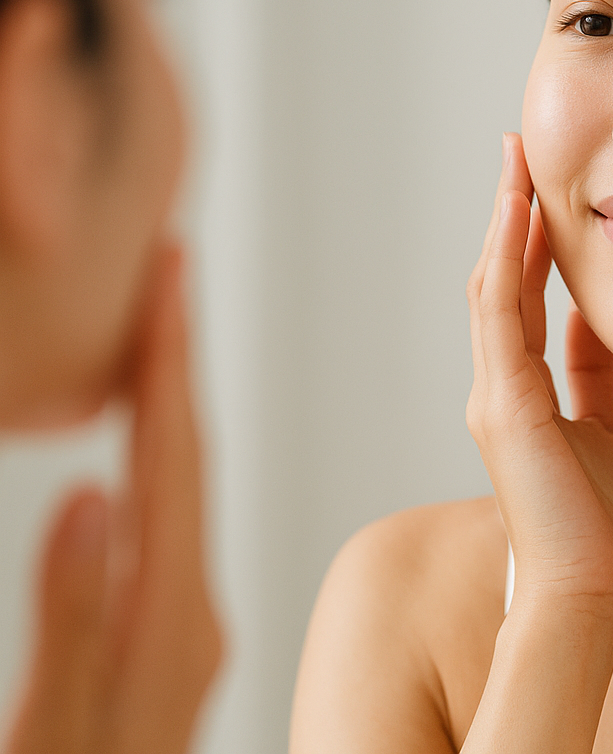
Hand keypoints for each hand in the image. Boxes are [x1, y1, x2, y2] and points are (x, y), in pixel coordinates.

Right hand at [6, 246, 222, 753]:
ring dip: (169, 406)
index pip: (172, 460)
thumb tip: (98, 493)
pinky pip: (165, 536)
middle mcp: (186, 612)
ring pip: (179, 493)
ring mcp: (175, 630)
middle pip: (184, 461)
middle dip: (172, 361)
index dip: (166, 360)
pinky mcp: (158, 650)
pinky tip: (143, 452)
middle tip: (171, 266)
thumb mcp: (65, 724)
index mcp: (170, 616)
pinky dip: (156, 473)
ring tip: (159, 329)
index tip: (174, 265)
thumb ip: (76, 619)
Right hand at [466, 133, 612, 608]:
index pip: (524, 298)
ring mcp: (494, 394)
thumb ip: (591, 377)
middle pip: (501, 279)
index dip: (531, 241)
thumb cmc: (604, 527)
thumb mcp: (601, 429)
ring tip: (514, 162)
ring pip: (494, 285)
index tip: (544, 188)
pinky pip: (502, 314)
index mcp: (525, 394)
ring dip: (503, 222)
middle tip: (518, 151)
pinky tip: (518, 212)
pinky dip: (507, 259)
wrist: (589, 590)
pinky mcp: (504, 404)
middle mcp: (500, 386)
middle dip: (510, 215)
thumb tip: (596, 327)